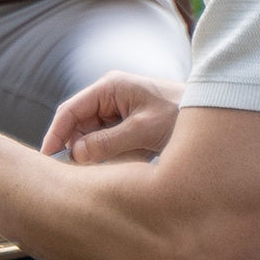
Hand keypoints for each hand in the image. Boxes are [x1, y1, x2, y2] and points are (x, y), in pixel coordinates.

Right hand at [41, 70, 183, 165]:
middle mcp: (109, 97)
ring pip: (93, 137)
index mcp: (110, 88)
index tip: (47, 157)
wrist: (213, 112)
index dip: (55, 133)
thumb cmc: (180, 115)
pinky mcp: (127, 125)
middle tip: (81, 172)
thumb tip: (76, 154)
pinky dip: (115, 155)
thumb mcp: (143, 130)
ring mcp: (118, 110)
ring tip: (123, 160)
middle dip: (79, 147)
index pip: (70, 110)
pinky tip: (134, 158)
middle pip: (79, 125)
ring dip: (101, 153)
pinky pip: (109, 142)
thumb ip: (108, 142)